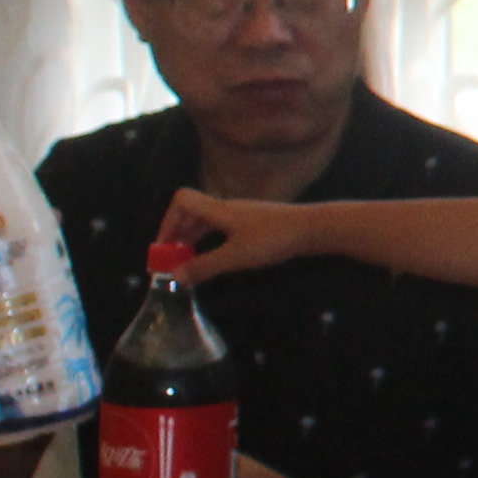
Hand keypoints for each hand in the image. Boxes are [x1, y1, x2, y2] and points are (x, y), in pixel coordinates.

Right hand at [154, 189, 316, 280]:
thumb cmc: (273, 239)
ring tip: (185, 262)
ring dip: (192, 238)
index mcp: (218, 209)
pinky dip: (209, 240)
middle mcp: (227, 208)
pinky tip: (211, 257)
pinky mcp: (253, 224)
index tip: (163, 247)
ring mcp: (241, 215)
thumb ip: (204, 266)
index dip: (167, 220)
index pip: (182, 200)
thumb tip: (174, 277)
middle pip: (192, 213)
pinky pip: (221, 228)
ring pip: (207, 222)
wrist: (314, 228)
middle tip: (168, 260)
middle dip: (176, 234)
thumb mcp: (235, 256)